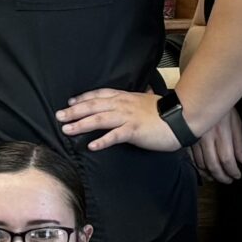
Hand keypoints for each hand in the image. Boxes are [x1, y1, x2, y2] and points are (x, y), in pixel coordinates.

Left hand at [56, 88, 177, 153]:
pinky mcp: (134, 131)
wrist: (182, 117)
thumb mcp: (147, 102)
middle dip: (74, 111)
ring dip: (81, 124)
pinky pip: (115, 135)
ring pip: (99, 119)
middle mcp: (123, 105)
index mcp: (126, 98)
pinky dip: (102, 140)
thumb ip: (136, 102)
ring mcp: (128, 117)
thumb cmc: (166, 113)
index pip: (100, 95)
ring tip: (66, 130)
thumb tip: (134, 100)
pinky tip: (91, 146)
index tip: (70, 102)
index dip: (84, 98)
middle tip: (59, 116)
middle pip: (94, 106)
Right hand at [192, 108, 241, 185]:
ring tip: (217, 177)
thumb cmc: (222, 107)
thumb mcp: (236, 121)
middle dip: (221, 176)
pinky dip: (197, 167)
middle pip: (213, 165)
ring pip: (200, 163)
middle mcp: (207, 138)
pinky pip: (191, 158)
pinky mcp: (186, 138)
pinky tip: (204, 170)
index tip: (237, 175)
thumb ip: (239, 143)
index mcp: (221, 133)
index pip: (227, 159)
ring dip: (209, 174)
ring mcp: (194, 138)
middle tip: (228, 181)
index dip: (232, 171)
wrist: (202, 94)